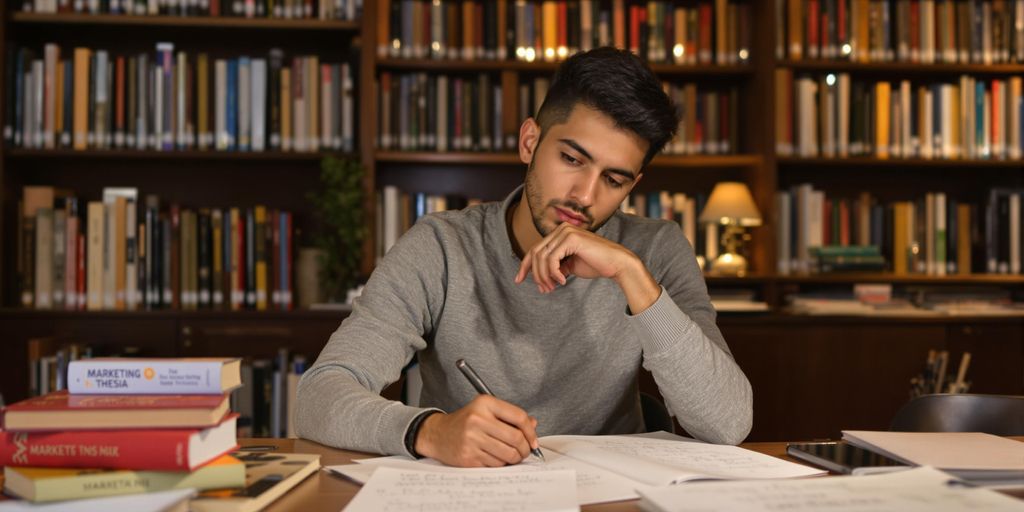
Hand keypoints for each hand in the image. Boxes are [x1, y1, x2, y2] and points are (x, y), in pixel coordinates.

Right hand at [414, 395, 540, 466]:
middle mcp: (478, 420)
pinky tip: (495, 457)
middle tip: (525, 451)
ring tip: (511, 455)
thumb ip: (510, 416)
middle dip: (525, 449)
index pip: (519, 417)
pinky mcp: (468, 457)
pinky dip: (500, 464)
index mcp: (485, 403)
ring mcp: (472, 439)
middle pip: (516, 438)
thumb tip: (533, 425)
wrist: (438, 434)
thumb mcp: (486, 411)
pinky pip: (496, 465)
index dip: (531, 431)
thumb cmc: (465, 421)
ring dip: (514, 458)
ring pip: (508, 454)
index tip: (533, 440)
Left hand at [514, 223, 636, 292]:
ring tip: (552, 288)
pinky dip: (554, 273)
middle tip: (543, 289)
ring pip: (542, 257)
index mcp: (560, 233)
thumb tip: (540, 277)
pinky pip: (552, 259)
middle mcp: (561, 229)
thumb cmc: (596, 264)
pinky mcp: (572, 239)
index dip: (524, 265)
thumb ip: (556, 266)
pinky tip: (563, 281)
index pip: (535, 249)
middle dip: (535, 274)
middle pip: (535, 253)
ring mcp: (566, 232)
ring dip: (544, 276)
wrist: (617, 263)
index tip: (518, 280)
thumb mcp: (570, 266)